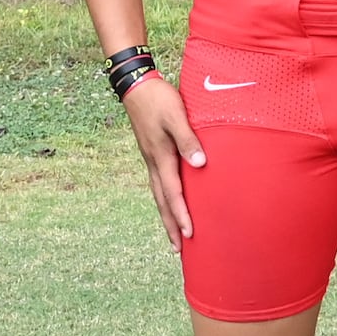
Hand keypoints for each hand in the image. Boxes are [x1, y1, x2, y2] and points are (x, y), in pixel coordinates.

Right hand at [123, 75, 206, 242]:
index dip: (182, 215)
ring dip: (166, 215)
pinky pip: (158, 183)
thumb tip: (200, 165)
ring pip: (158, 194)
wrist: (136, 86)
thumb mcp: (176, 116)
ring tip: (174, 233)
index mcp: (161, 157)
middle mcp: (153, 163)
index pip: (173, 193)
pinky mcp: (151, 152)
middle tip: (178, 249)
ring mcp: (150, 158)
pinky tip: (169, 201)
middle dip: (170, 225)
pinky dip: (164, 198)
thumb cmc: (159, 99)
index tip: (190, 235)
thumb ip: (189, 140)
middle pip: (162, 201)